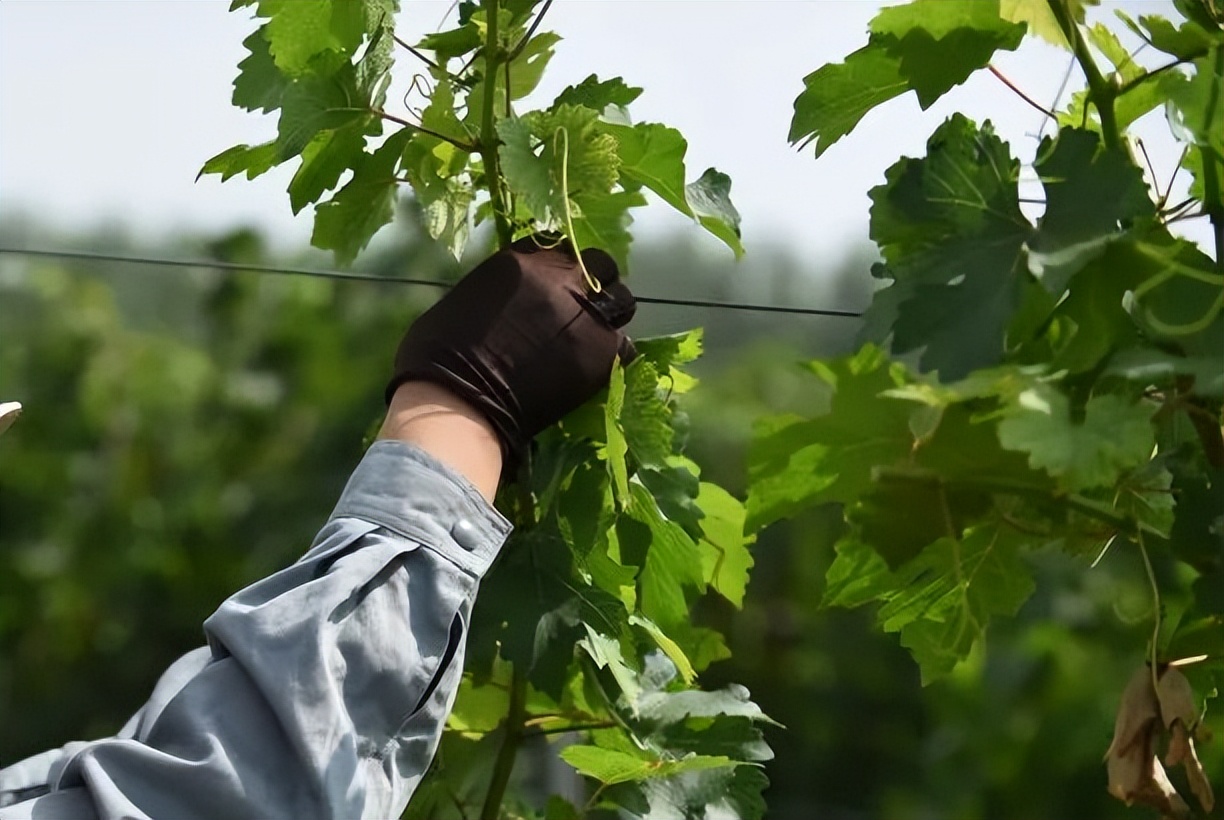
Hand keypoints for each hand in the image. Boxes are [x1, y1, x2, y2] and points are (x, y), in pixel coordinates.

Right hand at [388, 235, 635, 459]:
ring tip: (594, 336)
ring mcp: (583, 316)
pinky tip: (596, 366)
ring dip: (609, 316)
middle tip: (582, 310)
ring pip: (621, 302)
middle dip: (595, 284)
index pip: (558, 245)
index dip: (561, 267)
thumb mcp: (463, 301)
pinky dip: (613, 354)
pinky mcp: (599, 354)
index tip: (557, 284)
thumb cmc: (438, 357)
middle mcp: (559, 280)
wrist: (458, 402)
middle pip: (599, 266)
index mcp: (520, 262)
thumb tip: (504, 302)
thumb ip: (495, 291)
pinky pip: (625, 346)